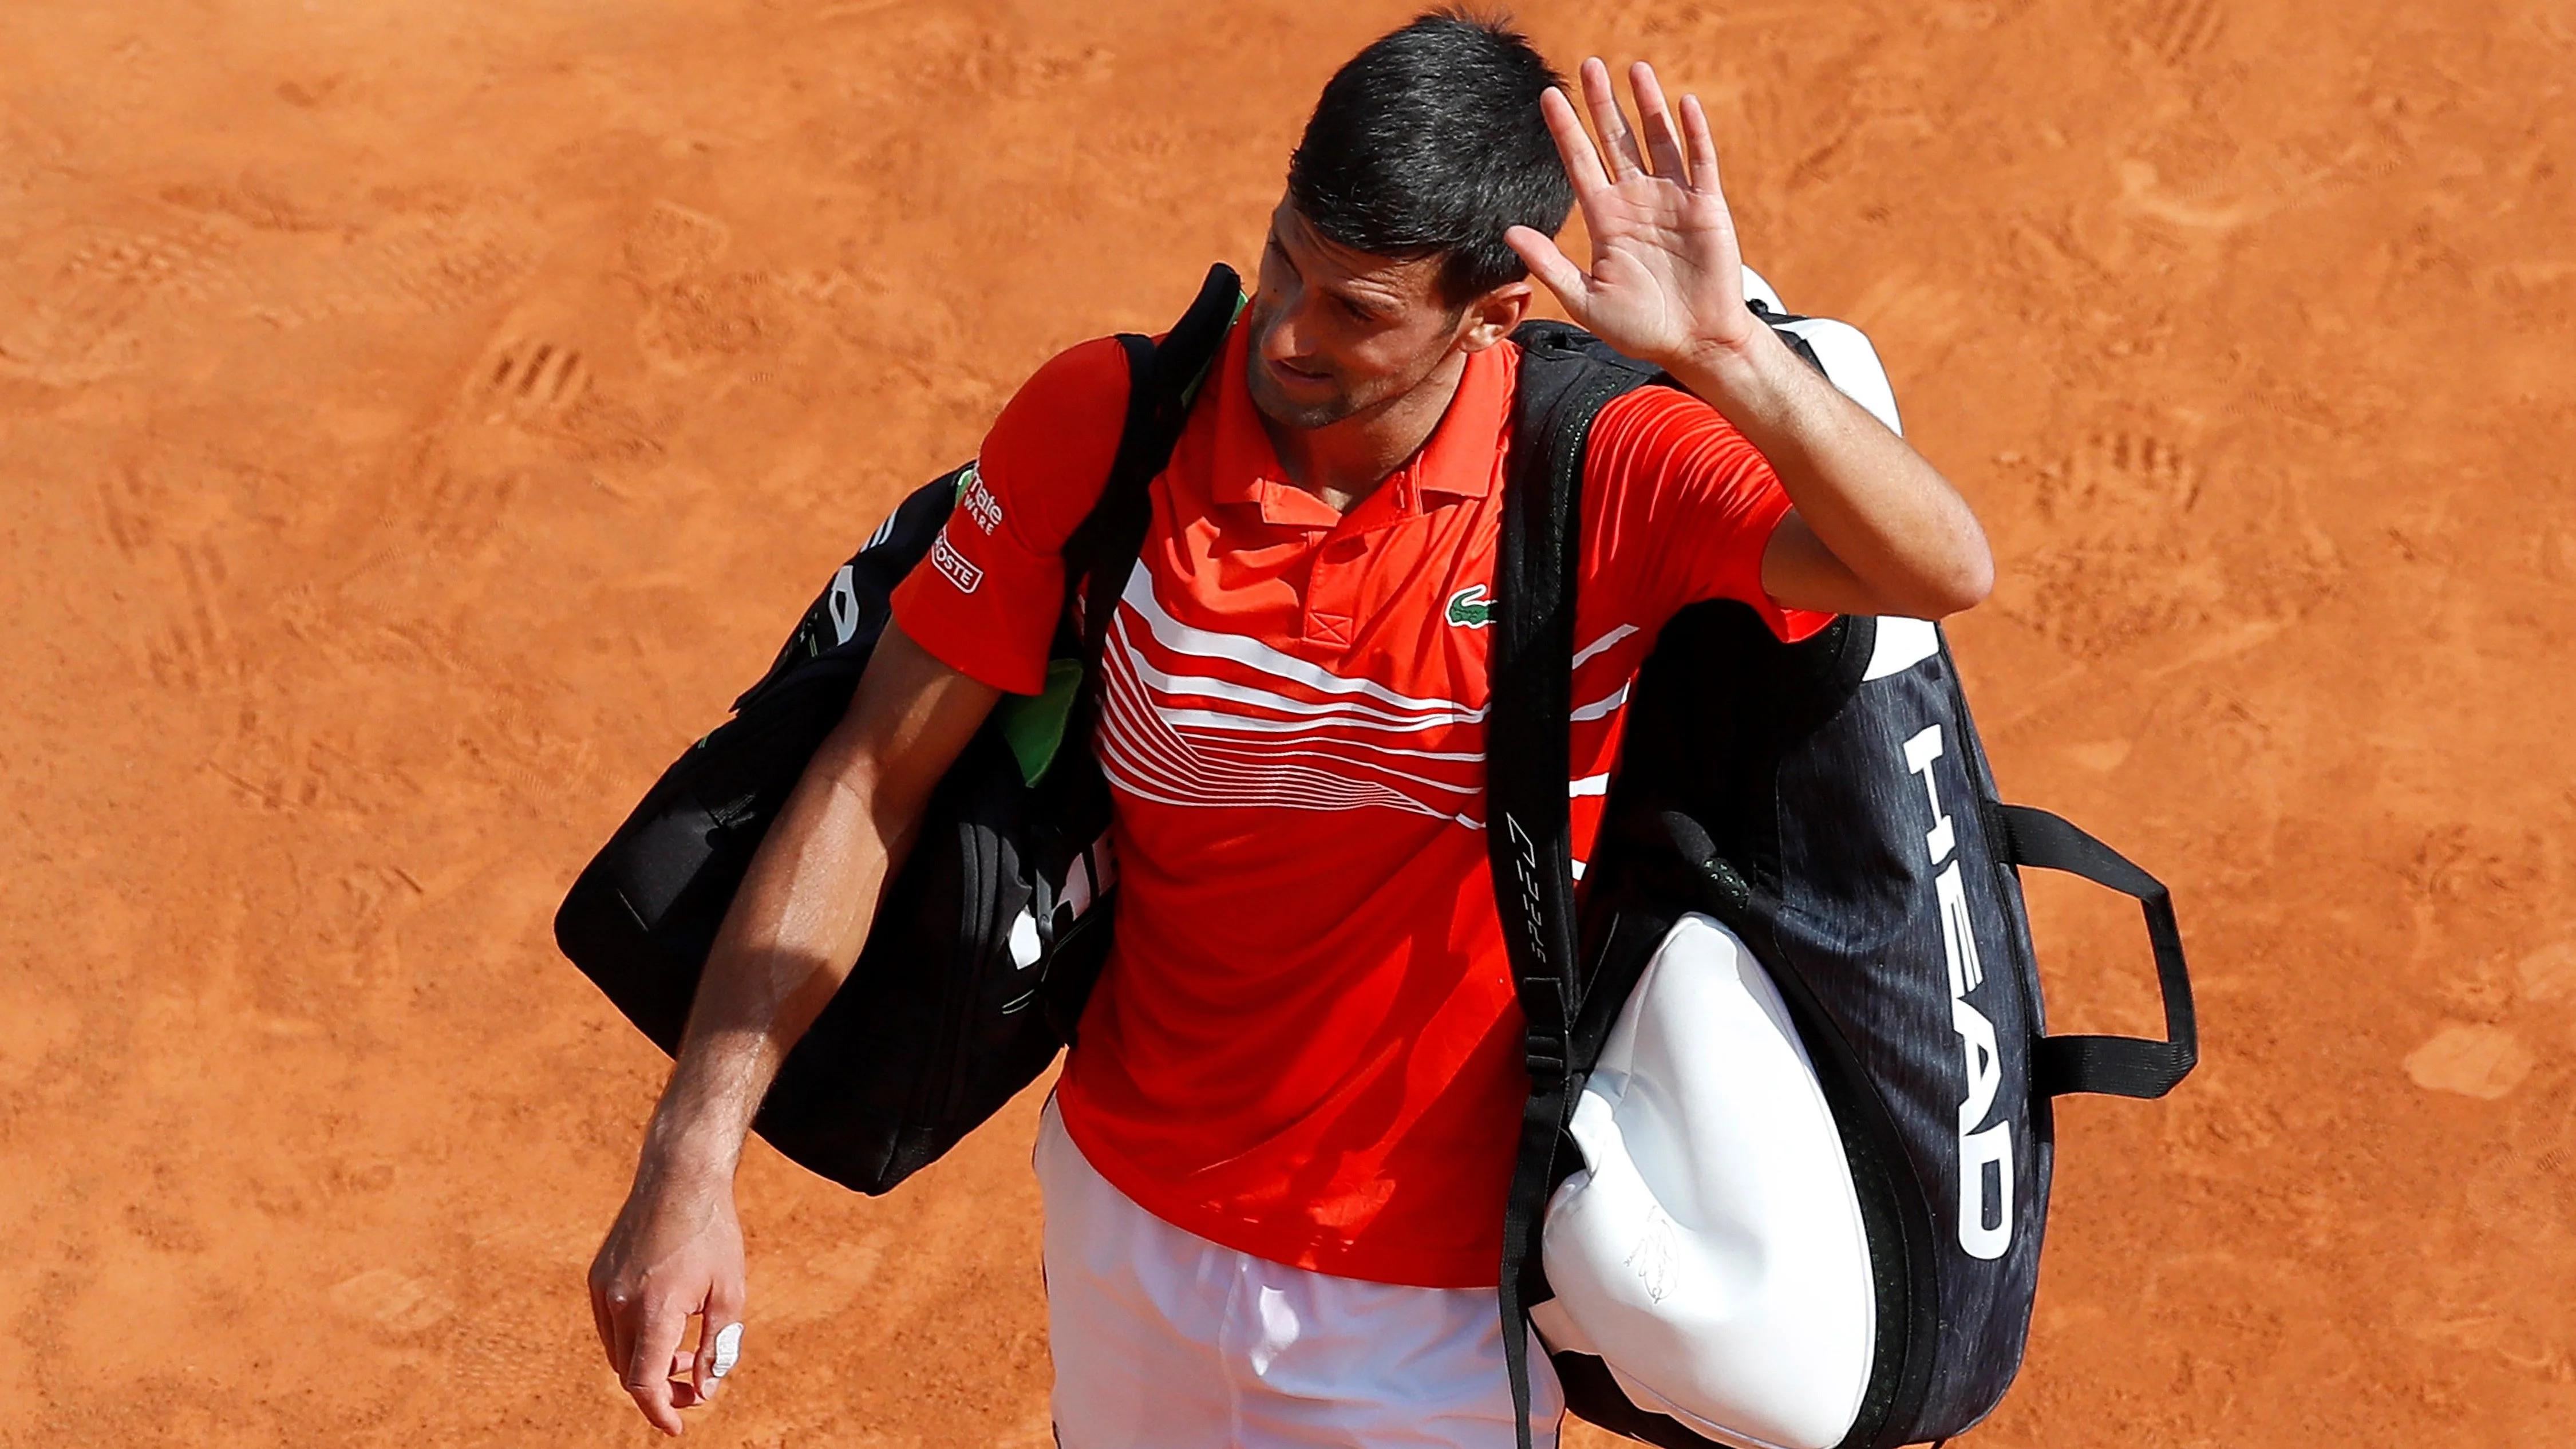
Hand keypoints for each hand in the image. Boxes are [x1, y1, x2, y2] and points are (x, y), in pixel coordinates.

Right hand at [588, 1171, 747, 1434]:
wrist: (680, 1176)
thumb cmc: (713, 1233)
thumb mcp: (730, 1293)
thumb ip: (717, 1347)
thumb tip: (704, 1390)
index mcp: (654, 1310)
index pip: (644, 1383)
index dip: (661, 1411)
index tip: (678, 1426)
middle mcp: (618, 1302)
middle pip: (629, 1371)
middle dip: (660, 1389)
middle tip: (693, 1384)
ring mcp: (602, 1288)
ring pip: (617, 1350)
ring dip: (646, 1363)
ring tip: (684, 1354)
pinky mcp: (597, 1275)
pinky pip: (610, 1324)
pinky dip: (633, 1338)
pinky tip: (665, 1323)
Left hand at [1505, 58, 1759, 373]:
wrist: (1693, 343)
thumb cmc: (1639, 328)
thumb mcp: (1584, 299)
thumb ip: (1550, 264)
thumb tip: (1509, 232)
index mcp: (1605, 219)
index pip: (1580, 163)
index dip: (1565, 130)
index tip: (1548, 96)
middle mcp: (1636, 202)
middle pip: (1615, 141)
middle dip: (1602, 104)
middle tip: (1588, 65)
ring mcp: (1672, 200)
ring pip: (1657, 141)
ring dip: (1647, 105)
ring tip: (1634, 69)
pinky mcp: (1706, 207)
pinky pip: (1700, 161)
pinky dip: (1693, 132)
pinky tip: (1683, 102)